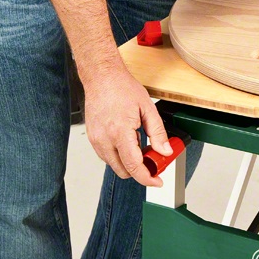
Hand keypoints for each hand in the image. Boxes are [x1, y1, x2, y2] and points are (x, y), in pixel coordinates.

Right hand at [83, 63, 171, 186]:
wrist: (102, 77)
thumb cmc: (122, 88)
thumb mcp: (148, 109)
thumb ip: (158, 133)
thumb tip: (165, 151)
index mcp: (120, 133)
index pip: (134, 166)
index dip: (147, 178)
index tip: (157, 181)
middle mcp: (104, 140)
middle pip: (123, 171)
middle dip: (140, 170)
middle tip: (153, 159)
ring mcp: (96, 140)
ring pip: (114, 165)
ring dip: (129, 162)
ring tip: (141, 144)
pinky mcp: (92, 138)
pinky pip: (107, 156)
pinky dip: (120, 155)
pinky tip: (129, 141)